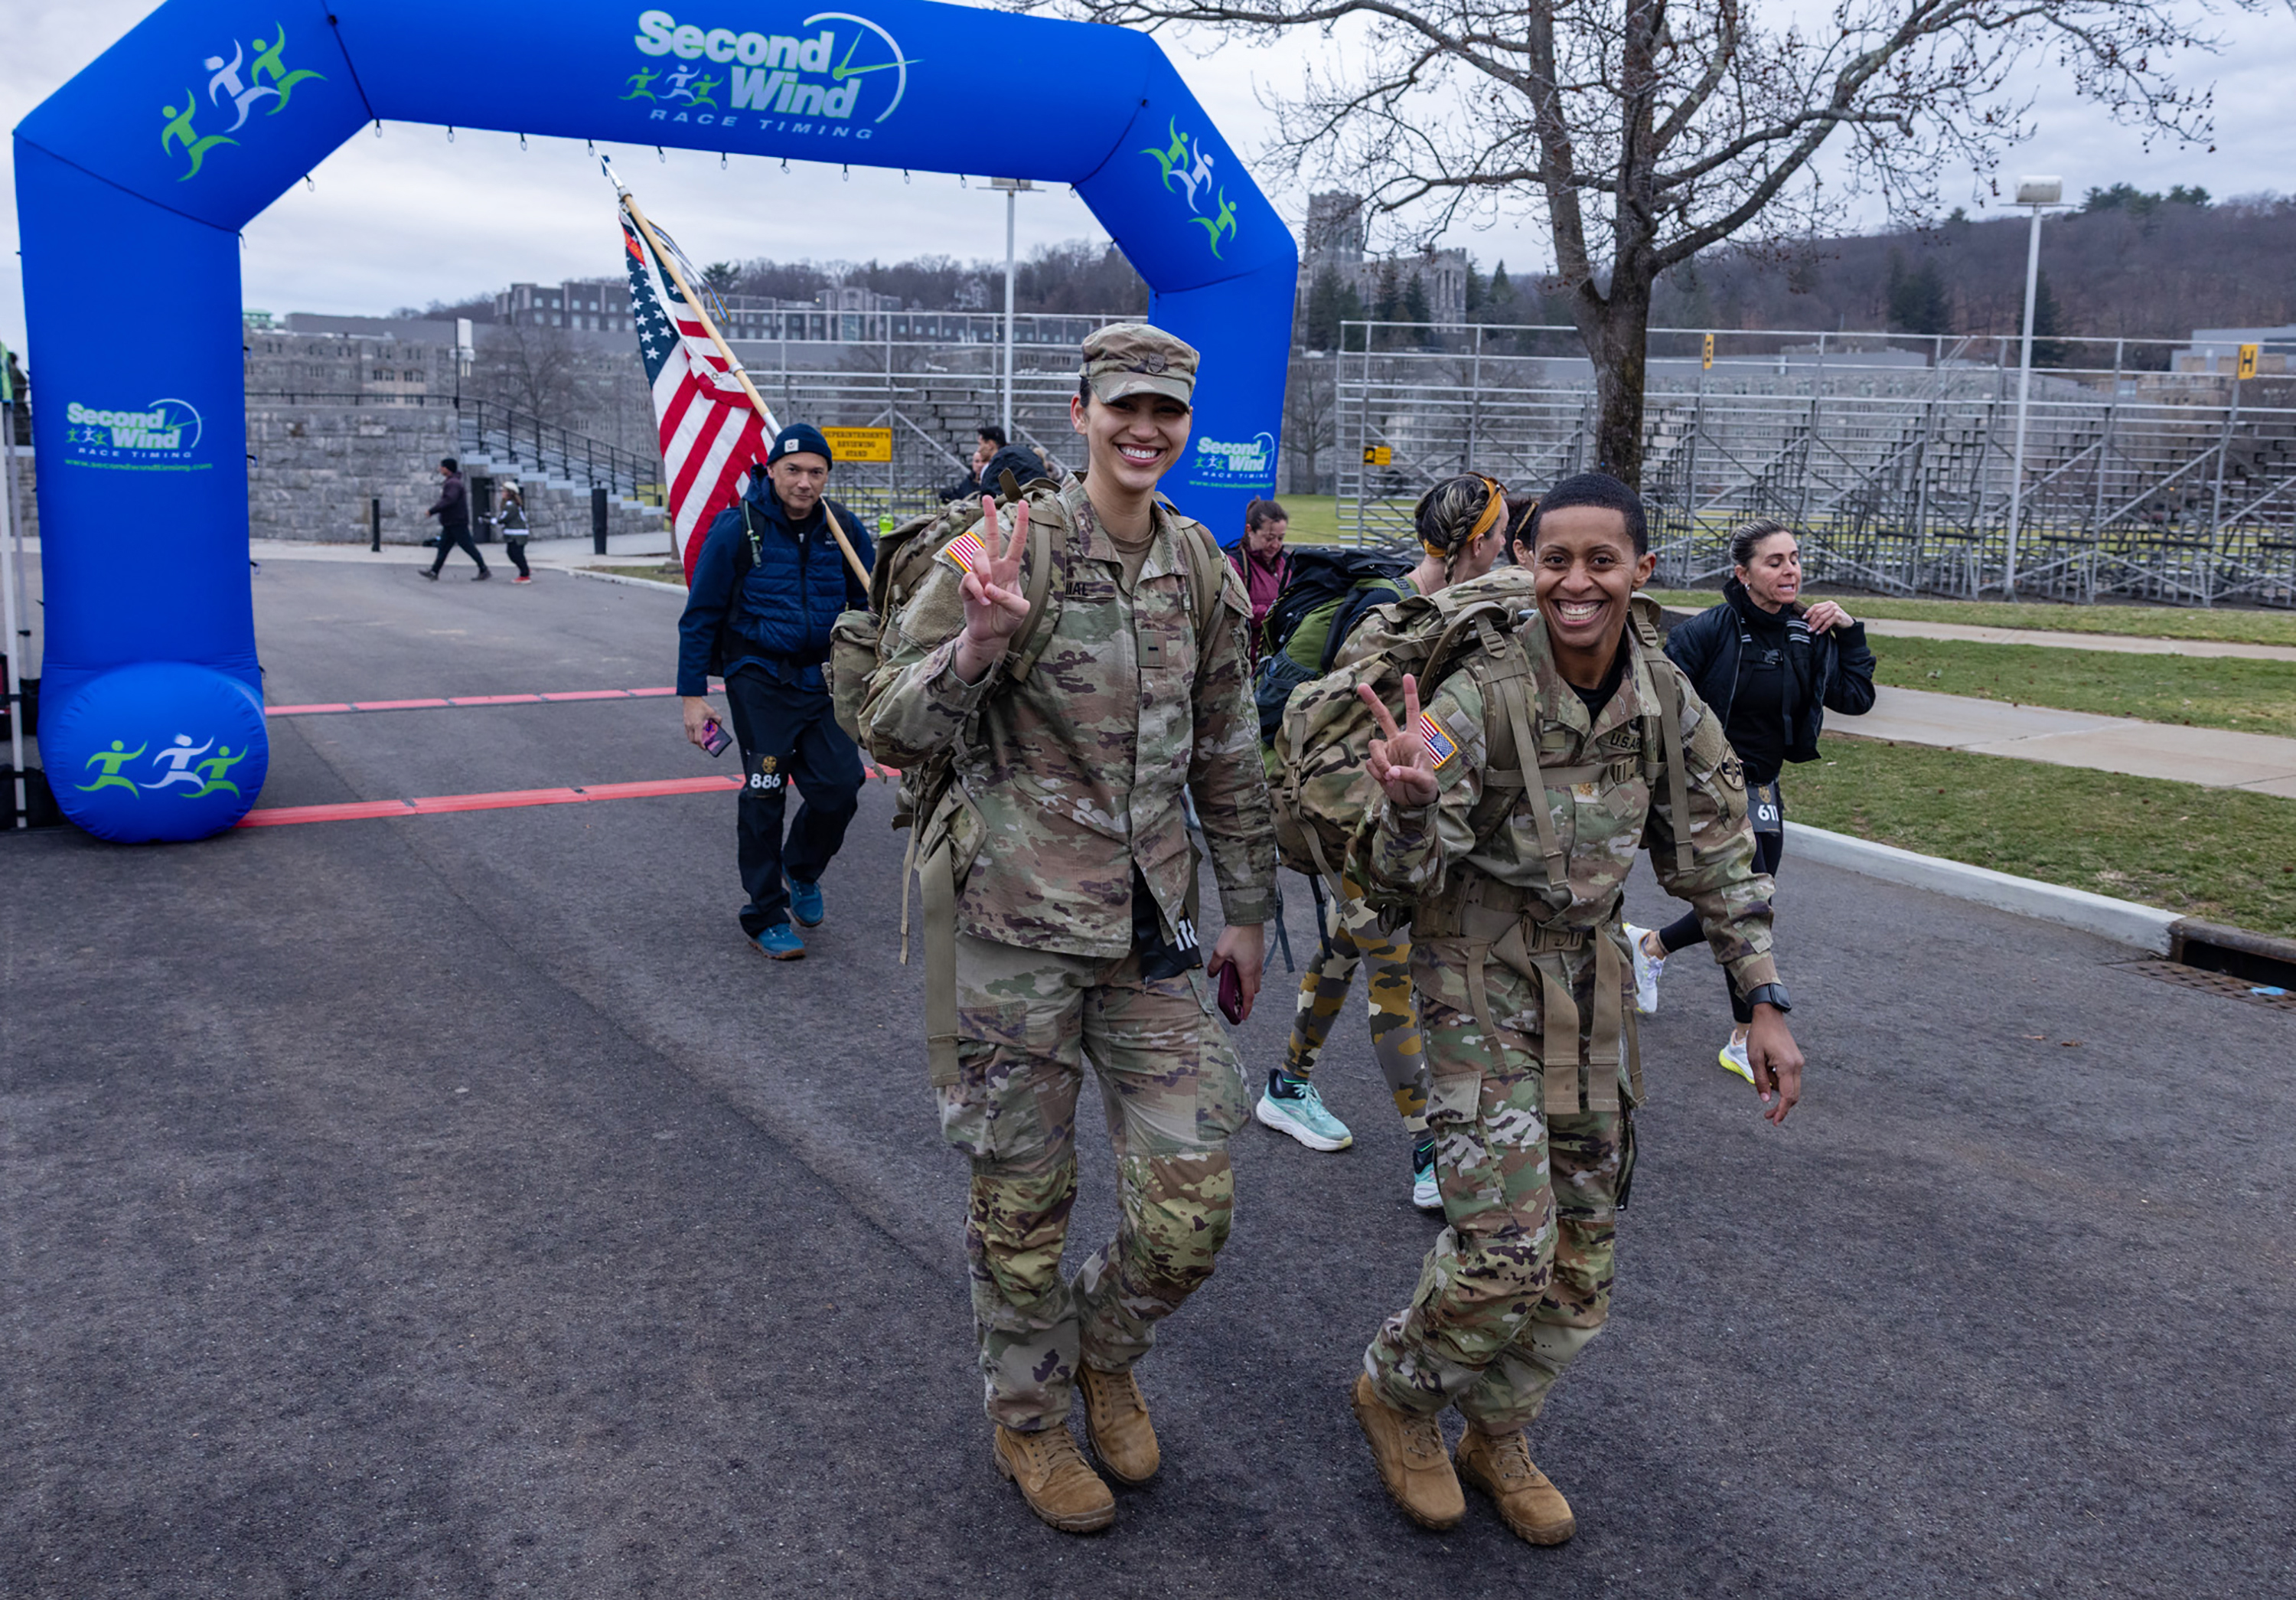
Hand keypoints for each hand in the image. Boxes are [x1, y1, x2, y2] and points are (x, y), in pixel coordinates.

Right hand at [681, 695, 720, 749]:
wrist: (691, 699)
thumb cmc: (701, 705)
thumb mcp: (712, 712)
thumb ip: (718, 719)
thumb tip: (720, 726)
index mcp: (697, 724)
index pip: (698, 739)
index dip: (701, 745)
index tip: (705, 748)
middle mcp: (691, 726)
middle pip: (692, 740)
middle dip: (698, 744)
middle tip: (703, 744)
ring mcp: (687, 724)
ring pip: (689, 737)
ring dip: (694, 740)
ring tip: (700, 739)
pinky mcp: (685, 722)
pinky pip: (687, 732)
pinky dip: (691, 735)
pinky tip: (696, 732)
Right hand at [953, 496, 1033, 681]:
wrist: (992, 636)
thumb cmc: (1009, 619)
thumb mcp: (1020, 610)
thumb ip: (1010, 598)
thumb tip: (989, 588)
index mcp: (1010, 568)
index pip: (1016, 541)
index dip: (1020, 523)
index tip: (1023, 503)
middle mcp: (993, 567)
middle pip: (990, 537)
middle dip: (989, 516)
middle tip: (987, 497)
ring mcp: (978, 575)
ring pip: (977, 557)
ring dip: (984, 573)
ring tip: (989, 593)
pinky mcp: (966, 587)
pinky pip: (968, 579)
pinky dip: (977, 591)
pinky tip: (983, 602)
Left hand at [1206, 923, 1265, 1021]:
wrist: (1249, 917)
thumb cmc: (1235, 934)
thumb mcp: (1219, 952)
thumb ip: (1214, 966)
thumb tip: (1212, 974)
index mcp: (1247, 971)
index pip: (1248, 996)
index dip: (1246, 1008)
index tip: (1243, 1017)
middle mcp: (1256, 968)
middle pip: (1254, 989)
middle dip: (1247, 996)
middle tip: (1236, 998)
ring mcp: (1259, 960)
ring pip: (1256, 978)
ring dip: (1248, 983)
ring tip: (1236, 982)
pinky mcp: (1259, 952)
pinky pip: (1256, 969)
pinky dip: (1249, 973)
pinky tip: (1239, 966)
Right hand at [1359, 674, 1439, 808]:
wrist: (1414, 804)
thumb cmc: (1426, 788)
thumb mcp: (1424, 781)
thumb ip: (1409, 774)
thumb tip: (1391, 771)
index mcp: (1414, 739)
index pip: (1412, 713)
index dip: (1410, 694)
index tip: (1408, 675)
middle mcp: (1398, 741)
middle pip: (1383, 717)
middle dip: (1372, 702)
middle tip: (1361, 686)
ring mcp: (1386, 752)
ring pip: (1373, 746)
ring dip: (1380, 761)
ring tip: (1390, 776)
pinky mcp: (1377, 765)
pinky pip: (1370, 764)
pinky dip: (1377, 773)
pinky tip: (1387, 781)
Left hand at [1745, 1005, 1802, 1124]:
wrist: (1769, 1016)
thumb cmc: (1760, 1035)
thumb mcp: (1755, 1059)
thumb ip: (1761, 1080)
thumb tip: (1765, 1100)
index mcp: (1788, 1066)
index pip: (1788, 1096)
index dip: (1782, 1111)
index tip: (1774, 1121)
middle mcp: (1797, 1065)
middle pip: (1794, 1095)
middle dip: (1782, 1107)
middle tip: (1767, 1116)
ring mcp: (1799, 1062)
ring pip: (1792, 1087)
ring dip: (1780, 1094)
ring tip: (1763, 1089)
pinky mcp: (1796, 1060)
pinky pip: (1790, 1078)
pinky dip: (1780, 1084)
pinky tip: (1768, 1075)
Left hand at [1803, 600, 1851, 633]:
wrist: (1848, 624)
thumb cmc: (1835, 620)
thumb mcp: (1827, 615)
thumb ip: (1820, 614)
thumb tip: (1806, 619)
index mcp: (1828, 603)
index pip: (1815, 606)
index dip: (1808, 612)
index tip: (1803, 618)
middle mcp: (1832, 605)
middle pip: (1818, 612)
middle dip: (1811, 620)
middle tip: (1808, 628)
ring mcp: (1835, 609)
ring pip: (1822, 618)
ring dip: (1815, 625)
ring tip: (1811, 631)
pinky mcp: (1838, 616)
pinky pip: (1827, 623)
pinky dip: (1822, 628)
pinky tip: (1819, 632)